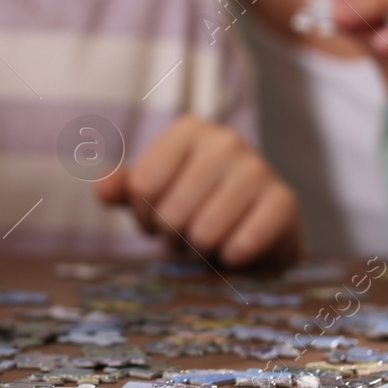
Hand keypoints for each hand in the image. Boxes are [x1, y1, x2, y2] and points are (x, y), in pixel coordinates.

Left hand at [96, 114, 301, 266]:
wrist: (257, 223)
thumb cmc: (196, 202)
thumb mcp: (154, 192)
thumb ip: (122, 188)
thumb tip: (102, 190)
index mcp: (187, 130)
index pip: (141, 186)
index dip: (144, 213)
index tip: (160, 212)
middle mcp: (225, 140)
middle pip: (171, 211)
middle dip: (173, 235)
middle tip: (187, 231)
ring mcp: (259, 167)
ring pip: (204, 231)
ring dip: (200, 249)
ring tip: (210, 238)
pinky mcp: (285, 201)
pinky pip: (241, 244)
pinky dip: (231, 258)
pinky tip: (235, 248)